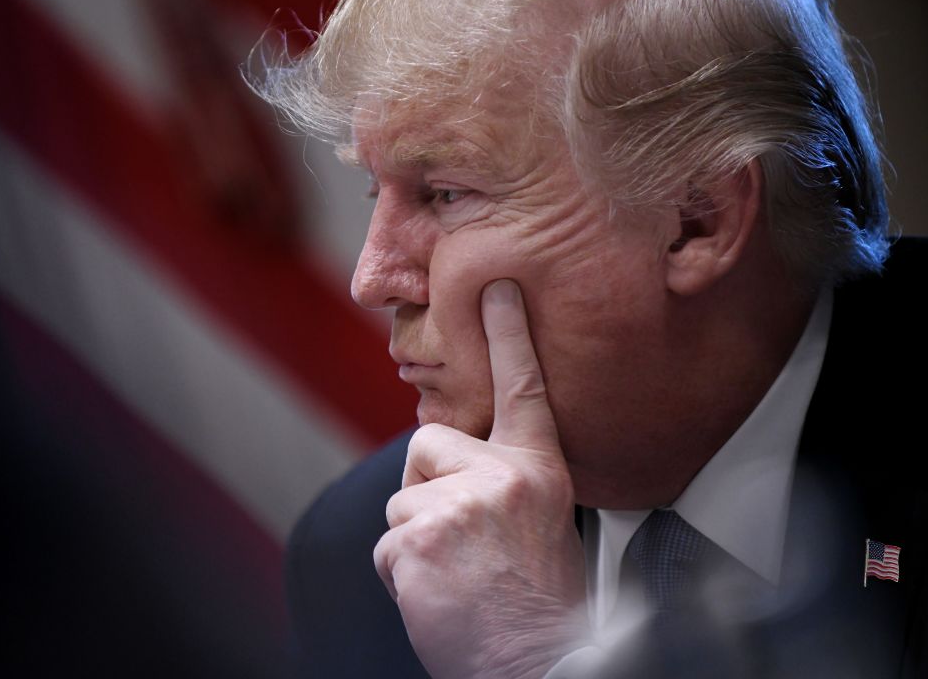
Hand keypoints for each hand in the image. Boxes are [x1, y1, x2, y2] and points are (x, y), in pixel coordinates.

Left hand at [374, 279, 589, 678]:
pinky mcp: (416, 539)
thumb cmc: (537, 602)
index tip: (497, 287)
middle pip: (425, 448)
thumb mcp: (540, 524)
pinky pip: (387, 546)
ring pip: (401, 502)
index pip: (524, 391)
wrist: (539, 664)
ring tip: (459, 576)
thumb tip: (447, 460)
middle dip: (427, 491)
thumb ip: (501, 480)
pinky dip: (402, 577)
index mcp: (539, 471)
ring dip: (416, 542)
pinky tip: (440, 595)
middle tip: (465, 544)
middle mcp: (501, 478)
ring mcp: (457, 506)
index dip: (509, 335)